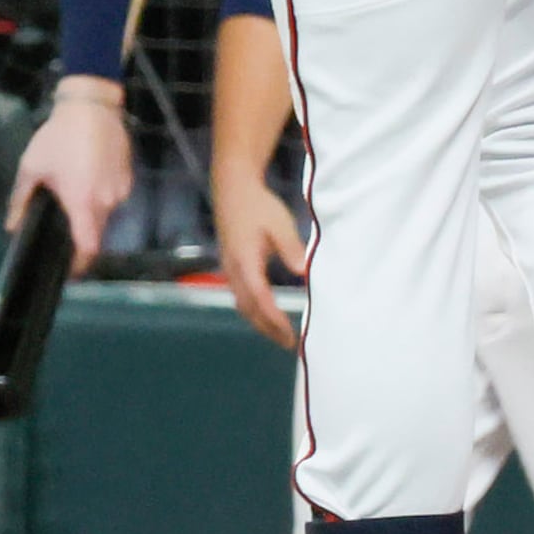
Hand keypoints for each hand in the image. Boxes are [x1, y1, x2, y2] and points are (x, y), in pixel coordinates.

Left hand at [9, 81, 134, 272]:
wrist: (92, 107)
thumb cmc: (59, 138)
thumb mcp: (31, 168)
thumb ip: (21, 200)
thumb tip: (12, 225)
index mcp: (83, 201)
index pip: (88, 245)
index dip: (80, 262)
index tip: (69, 269)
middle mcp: (107, 200)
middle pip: (97, 231)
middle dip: (82, 233)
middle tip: (63, 223)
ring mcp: (121, 188)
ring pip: (106, 213)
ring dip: (92, 212)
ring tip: (74, 192)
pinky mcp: (128, 175)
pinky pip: (114, 196)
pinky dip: (101, 195)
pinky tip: (88, 177)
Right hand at [213, 161, 306, 346]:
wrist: (233, 190)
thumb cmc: (259, 206)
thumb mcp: (280, 224)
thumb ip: (291, 248)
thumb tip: (304, 271)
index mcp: (245, 262)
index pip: (260, 300)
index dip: (275, 320)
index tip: (291, 335)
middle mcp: (233, 270)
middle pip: (249, 309)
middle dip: (268, 329)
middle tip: (290, 343)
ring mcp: (229, 269)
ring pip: (243, 304)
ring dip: (260, 322)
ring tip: (281, 334)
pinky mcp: (231, 266)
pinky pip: (241, 296)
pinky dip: (254, 310)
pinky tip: (267, 313)